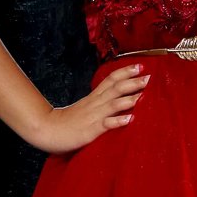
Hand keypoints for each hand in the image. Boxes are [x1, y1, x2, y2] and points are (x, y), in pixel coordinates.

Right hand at [31, 64, 150, 153]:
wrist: (47, 130)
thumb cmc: (67, 121)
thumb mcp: (85, 107)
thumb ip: (99, 102)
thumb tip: (116, 98)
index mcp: (94, 97)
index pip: (110, 79)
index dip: (125, 72)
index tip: (140, 65)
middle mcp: (95, 103)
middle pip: (115, 88)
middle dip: (132, 82)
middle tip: (149, 77)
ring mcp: (93, 116)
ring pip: (112, 103)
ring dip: (129, 98)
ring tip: (143, 95)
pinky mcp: (90, 130)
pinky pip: (105, 124)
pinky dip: (118, 121)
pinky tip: (130, 119)